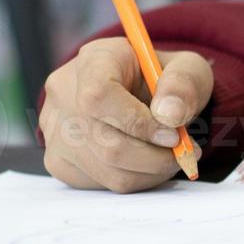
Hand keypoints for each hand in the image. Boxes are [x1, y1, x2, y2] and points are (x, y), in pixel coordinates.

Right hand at [39, 38, 210, 192]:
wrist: (142, 92)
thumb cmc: (163, 79)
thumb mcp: (187, 68)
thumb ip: (184, 83)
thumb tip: (170, 115)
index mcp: (94, 59)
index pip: (98, 95)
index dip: (137, 122)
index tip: (173, 134)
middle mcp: (65, 92)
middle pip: (103, 141)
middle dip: (153, 156)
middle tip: (185, 153)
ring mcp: (55, 129)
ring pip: (105, 169)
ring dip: (149, 171)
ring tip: (172, 157)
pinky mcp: (59, 160)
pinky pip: (100, 183)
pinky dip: (136, 179)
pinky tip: (150, 163)